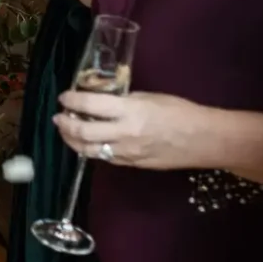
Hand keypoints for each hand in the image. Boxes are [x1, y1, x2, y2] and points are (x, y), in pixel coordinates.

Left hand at [51, 89, 202, 170]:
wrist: (203, 140)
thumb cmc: (180, 112)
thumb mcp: (149, 98)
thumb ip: (123, 101)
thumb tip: (102, 100)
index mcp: (129, 112)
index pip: (89, 106)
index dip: (71, 100)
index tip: (64, 96)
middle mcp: (124, 134)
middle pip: (82, 132)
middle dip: (65, 124)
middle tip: (59, 116)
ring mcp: (126, 153)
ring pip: (88, 151)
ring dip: (72, 140)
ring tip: (66, 131)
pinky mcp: (131, 165)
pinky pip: (104, 158)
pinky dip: (91, 149)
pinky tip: (88, 143)